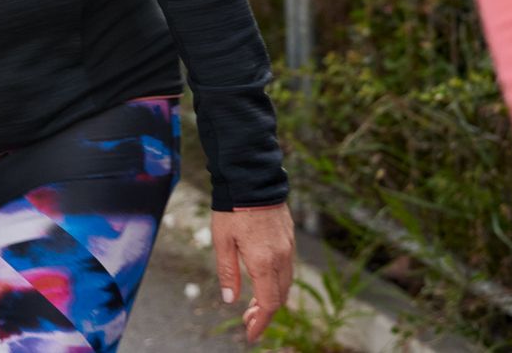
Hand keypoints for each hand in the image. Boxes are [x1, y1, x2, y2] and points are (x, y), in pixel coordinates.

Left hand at [213, 202, 295, 343]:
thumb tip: (231, 300)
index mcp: (263, 261)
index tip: (251, 335)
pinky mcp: (290, 237)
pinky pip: (288, 268)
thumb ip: (227, 272)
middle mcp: (281, 257)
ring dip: (272, 299)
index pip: (268, 303)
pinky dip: (277, 282)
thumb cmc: (232, 207)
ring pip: (286, 284)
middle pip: (280, 297)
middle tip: (247, 321)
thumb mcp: (222, 240)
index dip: (260, 323)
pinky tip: (264, 280)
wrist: (251, 176)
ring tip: (253, 305)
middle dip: (265, 314)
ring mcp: (288, 247)